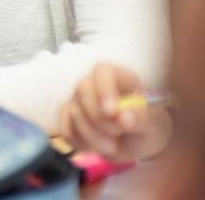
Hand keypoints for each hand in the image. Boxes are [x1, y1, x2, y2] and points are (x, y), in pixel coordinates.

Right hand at [58, 64, 172, 162]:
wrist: (136, 144)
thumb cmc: (147, 128)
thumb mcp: (153, 125)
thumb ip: (141, 119)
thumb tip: (123, 118)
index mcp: (118, 77)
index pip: (103, 71)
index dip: (104, 89)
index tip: (112, 112)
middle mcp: (93, 84)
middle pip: (83, 89)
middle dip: (98, 117)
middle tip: (117, 133)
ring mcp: (78, 100)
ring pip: (73, 112)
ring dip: (92, 135)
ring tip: (112, 146)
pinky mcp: (68, 118)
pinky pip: (65, 129)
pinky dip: (80, 143)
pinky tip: (95, 147)